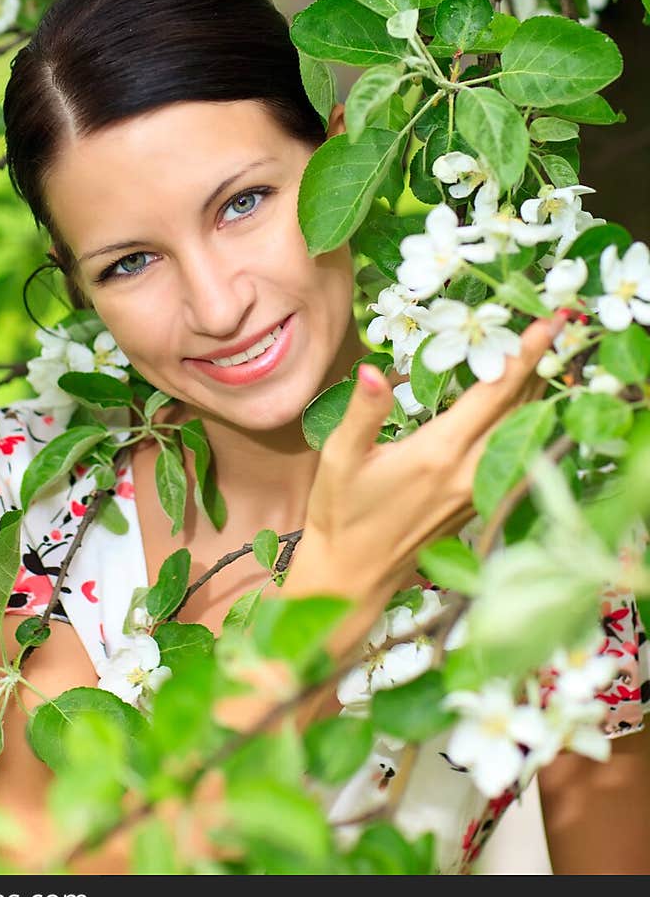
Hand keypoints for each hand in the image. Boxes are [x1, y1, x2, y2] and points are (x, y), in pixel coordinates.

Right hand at [293, 310, 568, 599]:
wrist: (353, 574)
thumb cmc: (341, 514)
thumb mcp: (340, 457)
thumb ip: (363, 411)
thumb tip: (372, 368)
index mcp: (439, 454)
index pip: (494, 394)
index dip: (523, 354)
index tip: (546, 322)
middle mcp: (469, 472)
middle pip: (521, 409)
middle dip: (540, 364)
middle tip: (555, 325)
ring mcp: (478, 491)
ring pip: (522, 433)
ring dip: (536, 392)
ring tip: (546, 355)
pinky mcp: (477, 504)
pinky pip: (514, 454)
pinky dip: (524, 421)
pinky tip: (524, 405)